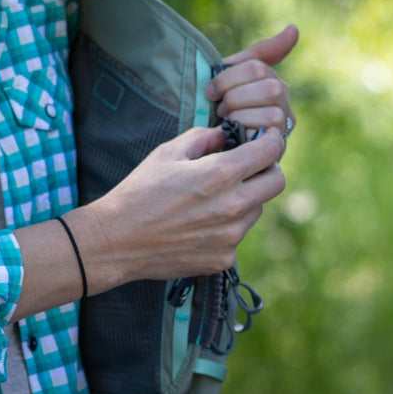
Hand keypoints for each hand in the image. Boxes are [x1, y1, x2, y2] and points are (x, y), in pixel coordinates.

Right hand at [15, 122, 285, 316]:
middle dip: (266, 169)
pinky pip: (237, 235)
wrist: (116, 241)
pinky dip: (227, 225)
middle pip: (276, 183)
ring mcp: (230, 237)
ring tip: (210, 198)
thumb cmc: (139, 192)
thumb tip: (227, 134)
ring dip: (245, 198)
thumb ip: (203, 138)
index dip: (271, 141)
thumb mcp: (167, 153)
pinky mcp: (224, 259)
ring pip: (257, 209)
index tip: (265, 139)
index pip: (269, 153)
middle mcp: (232, 207)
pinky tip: (198, 223)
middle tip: (246, 166)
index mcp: (219, 175)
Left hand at [207, 23, 297, 137]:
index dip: (228, 79)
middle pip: (270, 88)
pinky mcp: (278, 148)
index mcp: (272, 80)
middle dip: (235, 98)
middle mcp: (285, 102)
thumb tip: (295, 28)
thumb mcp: (231, 75)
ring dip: (240, 117)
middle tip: (220, 108)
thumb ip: (260, 53)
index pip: (257, 67)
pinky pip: (269, 136)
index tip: (211, 91)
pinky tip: (234, 135)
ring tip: (227, 122)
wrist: (203, 140)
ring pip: (273, 113)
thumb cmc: (218, 104)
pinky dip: (246, 133)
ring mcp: (284, 126)